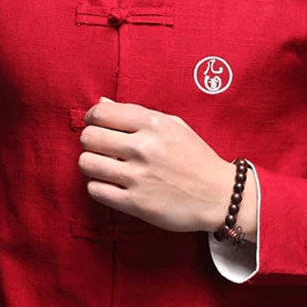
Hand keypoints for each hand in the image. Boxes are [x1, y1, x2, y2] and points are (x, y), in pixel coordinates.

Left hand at [78, 97, 256, 240]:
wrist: (219, 196)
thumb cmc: (196, 159)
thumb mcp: (173, 126)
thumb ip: (136, 114)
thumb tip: (101, 103)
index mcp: (153, 124)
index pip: (100, 113)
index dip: (92, 119)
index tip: (97, 127)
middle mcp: (143, 148)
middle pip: (88, 138)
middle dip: (90, 143)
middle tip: (100, 149)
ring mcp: (138, 177)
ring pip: (87, 164)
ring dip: (91, 165)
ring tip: (104, 168)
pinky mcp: (136, 203)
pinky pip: (95, 190)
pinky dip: (98, 187)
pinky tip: (111, 185)